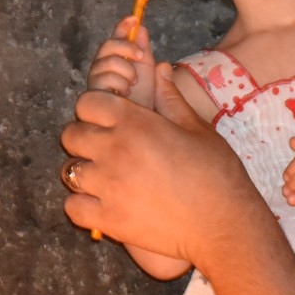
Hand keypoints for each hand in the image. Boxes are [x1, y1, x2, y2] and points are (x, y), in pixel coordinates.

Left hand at [61, 64, 266, 266]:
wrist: (225, 226)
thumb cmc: (217, 174)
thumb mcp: (197, 128)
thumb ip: (171, 98)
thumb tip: (160, 69)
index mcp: (135, 123)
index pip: (87, 102)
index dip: (96, 109)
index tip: (109, 120)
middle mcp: (114, 151)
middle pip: (71, 134)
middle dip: (85, 138)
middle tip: (107, 150)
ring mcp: (107, 187)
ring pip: (69, 171)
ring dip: (84, 172)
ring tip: (106, 178)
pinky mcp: (107, 220)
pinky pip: (72, 207)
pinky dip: (83, 205)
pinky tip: (103, 204)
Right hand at [85, 18, 155, 107]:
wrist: (141, 123)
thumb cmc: (143, 99)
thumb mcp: (146, 71)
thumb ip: (143, 50)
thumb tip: (141, 28)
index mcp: (115, 60)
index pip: (115, 39)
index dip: (122, 27)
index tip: (134, 18)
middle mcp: (102, 68)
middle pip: (106, 46)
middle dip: (125, 47)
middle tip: (142, 55)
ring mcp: (95, 81)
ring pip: (106, 62)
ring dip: (125, 70)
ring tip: (133, 84)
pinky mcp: (92, 95)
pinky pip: (104, 80)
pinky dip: (119, 83)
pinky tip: (125, 94)